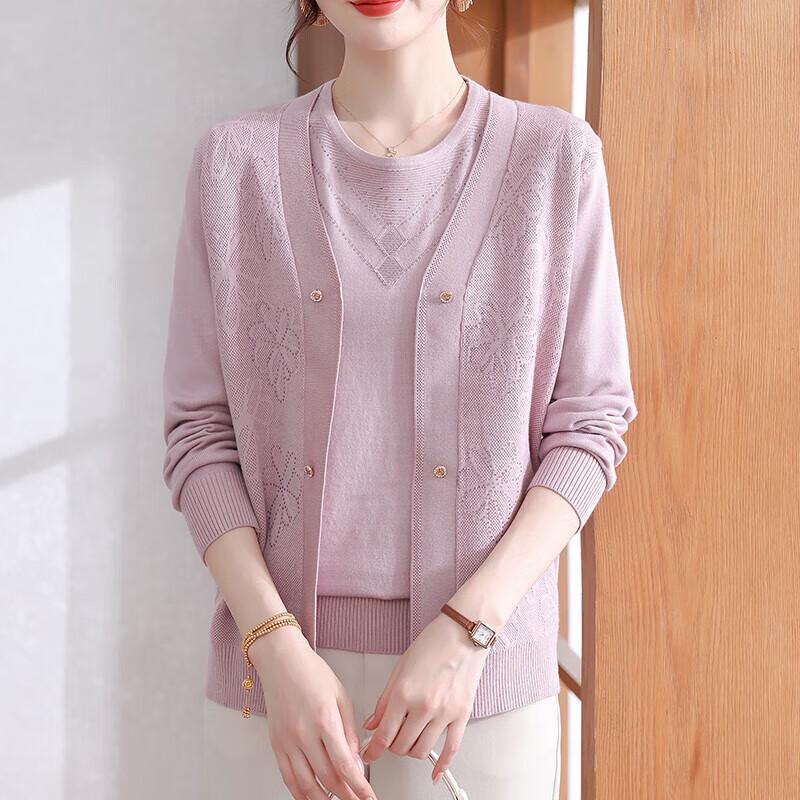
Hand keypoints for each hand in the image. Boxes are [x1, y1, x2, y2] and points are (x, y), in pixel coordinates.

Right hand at [251, 628, 377, 799]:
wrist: (282, 661)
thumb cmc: (312, 673)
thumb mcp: (341, 697)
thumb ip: (349, 732)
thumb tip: (356, 761)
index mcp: (324, 720)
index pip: (344, 764)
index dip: (359, 787)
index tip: (369, 797)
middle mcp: (304, 734)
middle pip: (327, 778)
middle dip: (346, 795)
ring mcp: (287, 741)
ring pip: (306, 785)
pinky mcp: (276, 744)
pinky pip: (288, 778)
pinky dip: (300, 794)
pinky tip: (312, 798)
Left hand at [360, 612, 489, 782]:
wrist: (463, 634)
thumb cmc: (433, 643)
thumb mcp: (400, 668)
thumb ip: (384, 699)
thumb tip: (373, 722)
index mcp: (404, 693)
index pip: (383, 734)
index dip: (373, 749)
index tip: (369, 755)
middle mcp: (423, 706)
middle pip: (401, 746)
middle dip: (391, 747)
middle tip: (389, 740)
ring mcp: (444, 713)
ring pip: (421, 751)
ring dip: (410, 752)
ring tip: (408, 742)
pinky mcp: (461, 715)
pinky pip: (451, 749)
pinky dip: (441, 766)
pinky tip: (434, 773)